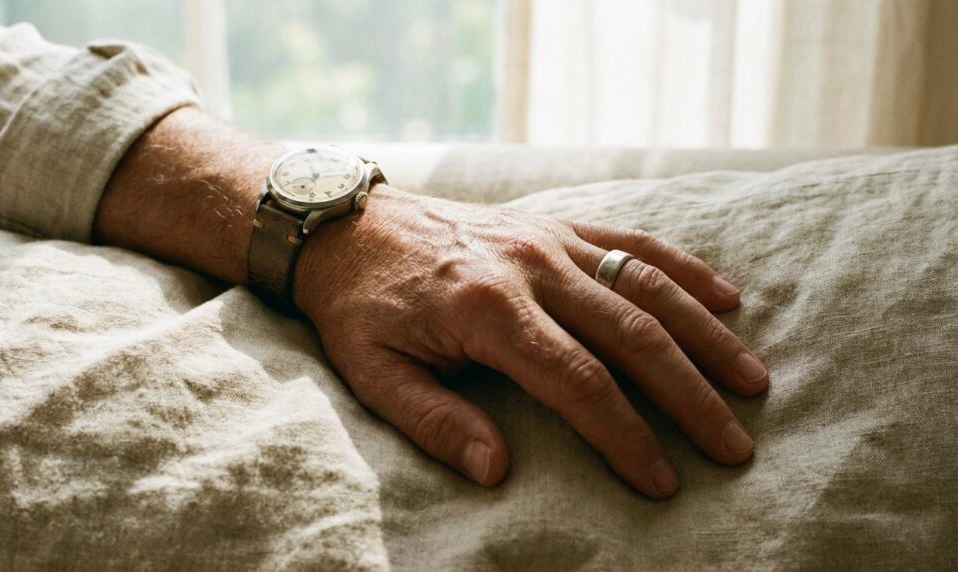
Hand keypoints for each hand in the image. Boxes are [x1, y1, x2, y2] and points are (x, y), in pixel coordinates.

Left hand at [295, 186, 767, 497]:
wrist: (345, 224)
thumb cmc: (359, 306)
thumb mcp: (374, 373)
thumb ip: (434, 422)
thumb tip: (497, 473)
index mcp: (487, 309)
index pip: (578, 381)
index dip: (625, 435)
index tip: (662, 480)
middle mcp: (530, 266)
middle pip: (632, 334)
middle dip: (689, 396)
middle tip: (734, 446)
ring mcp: (547, 237)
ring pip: (646, 284)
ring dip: (705, 334)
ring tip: (752, 381)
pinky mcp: (553, 222)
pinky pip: (631, 240)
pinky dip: (683, 268)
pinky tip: (727, 296)